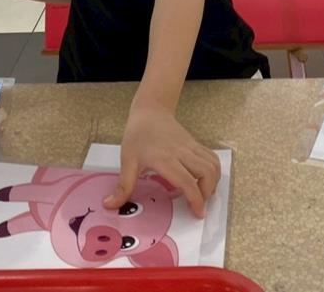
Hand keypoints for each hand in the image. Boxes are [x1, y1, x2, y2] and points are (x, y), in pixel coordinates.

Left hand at [104, 105, 220, 218]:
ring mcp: (191, 147)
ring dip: (213, 182)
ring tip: (204, 194)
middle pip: (206, 172)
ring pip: (212, 164)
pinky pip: (211, 158)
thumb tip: (110, 204)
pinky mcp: (195, 144)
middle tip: (199, 205)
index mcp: (165, 159)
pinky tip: (205, 180)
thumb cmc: (138, 134)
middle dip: (207, 192)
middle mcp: (182, 152)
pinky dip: (213, 171)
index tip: (198, 213)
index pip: (186, 181)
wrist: (150, 110)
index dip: (195, 199)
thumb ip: (123, 186)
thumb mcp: (127, 160)